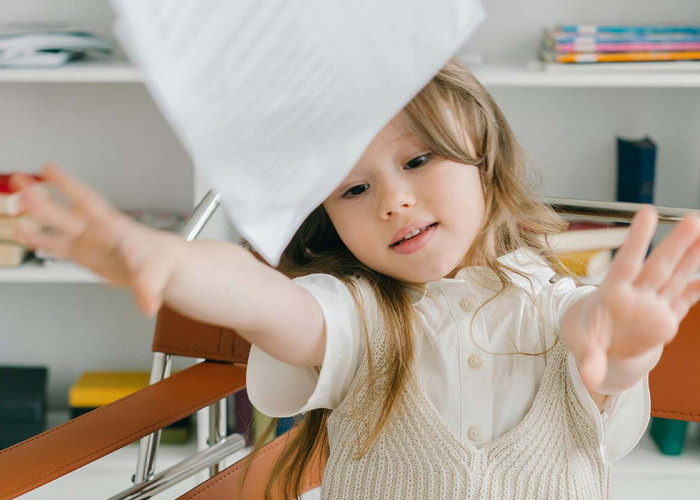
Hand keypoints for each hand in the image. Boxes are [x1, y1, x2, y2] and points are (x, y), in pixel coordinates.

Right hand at [12, 163, 181, 315]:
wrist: (164, 268)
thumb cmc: (162, 263)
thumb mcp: (158, 275)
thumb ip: (149, 288)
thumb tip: (147, 304)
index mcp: (115, 228)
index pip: (89, 202)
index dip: (69, 185)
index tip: (49, 168)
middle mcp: (99, 232)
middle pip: (66, 212)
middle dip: (43, 199)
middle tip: (20, 181)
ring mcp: (91, 243)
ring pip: (59, 226)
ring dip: (37, 216)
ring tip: (13, 203)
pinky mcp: (87, 256)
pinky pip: (60, 247)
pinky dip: (41, 241)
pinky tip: (25, 234)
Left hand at [562, 205, 699, 390]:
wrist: (598, 346)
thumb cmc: (586, 336)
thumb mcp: (582, 347)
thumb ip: (589, 360)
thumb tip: (590, 378)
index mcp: (612, 294)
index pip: (626, 263)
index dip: (637, 239)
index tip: (647, 212)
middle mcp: (636, 294)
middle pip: (658, 267)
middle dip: (675, 244)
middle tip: (692, 219)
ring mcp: (653, 304)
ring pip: (675, 277)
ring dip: (692, 256)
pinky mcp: (665, 318)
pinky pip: (685, 300)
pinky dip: (698, 289)